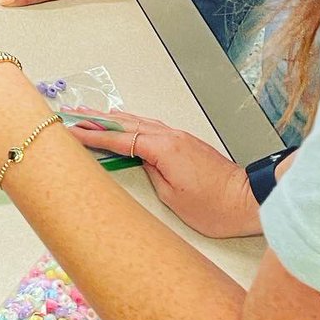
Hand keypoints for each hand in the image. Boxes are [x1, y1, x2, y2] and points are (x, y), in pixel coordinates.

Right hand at [68, 109, 260, 237]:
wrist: (249, 200)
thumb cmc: (215, 207)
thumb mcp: (173, 197)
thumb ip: (150, 173)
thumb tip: (137, 161)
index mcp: (162, 148)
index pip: (118, 139)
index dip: (91, 135)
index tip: (70, 131)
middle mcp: (169, 136)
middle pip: (123, 123)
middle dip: (95, 119)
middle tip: (71, 113)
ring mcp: (177, 136)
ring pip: (136, 121)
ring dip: (110, 118)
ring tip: (89, 113)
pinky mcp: (184, 141)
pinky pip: (148, 126)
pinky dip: (129, 122)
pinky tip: (122, 121)